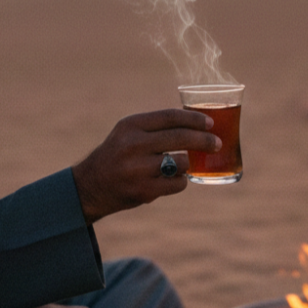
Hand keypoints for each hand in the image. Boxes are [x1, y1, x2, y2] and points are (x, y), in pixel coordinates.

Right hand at [71, 109, 220, 223]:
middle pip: (180, 138)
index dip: (194, 119)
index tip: (210, 123)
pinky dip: (181, 181)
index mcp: (131, 125)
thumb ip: (156, 127)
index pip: (170, 117)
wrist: (91, 185)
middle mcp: (133, 145)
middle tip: (217, 144)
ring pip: (182, 162)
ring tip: (182, 165)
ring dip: (188, 164)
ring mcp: (138, 169)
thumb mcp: (129, 133)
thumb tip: (197, 124)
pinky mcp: (143, 191)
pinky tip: (173, 180)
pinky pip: (178, 183)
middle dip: (204, 140)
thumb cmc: (119, 155)